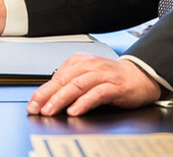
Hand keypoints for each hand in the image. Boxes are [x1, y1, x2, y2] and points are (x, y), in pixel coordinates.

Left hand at [26, 54, 160, 116]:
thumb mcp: (89, 75)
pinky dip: (84, 102)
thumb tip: (49, 97)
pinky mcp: (114, 86)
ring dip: (61, 99)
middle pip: (64, 80)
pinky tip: (75, 110)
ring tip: (50, 110)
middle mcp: (90, 66)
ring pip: (77, 85)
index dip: (42, 91)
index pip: (57, 76)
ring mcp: (102, 75)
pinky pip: (97, 93)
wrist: (141, 76)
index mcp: (81, 62)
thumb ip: (71, 83)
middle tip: (36, 108)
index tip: (32, 103)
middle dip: (47, 95)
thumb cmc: (113, 78)